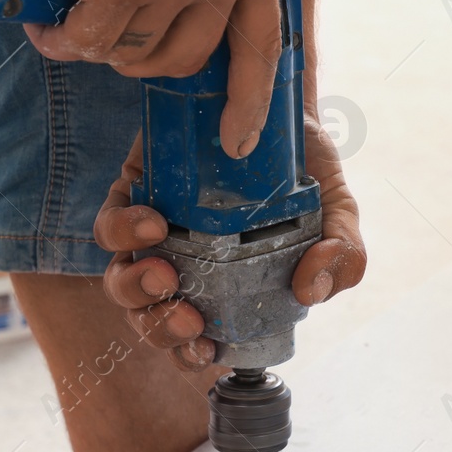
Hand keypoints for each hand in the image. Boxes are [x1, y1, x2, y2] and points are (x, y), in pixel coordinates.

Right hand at [9, 0, 280, 156]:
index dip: (250, 102)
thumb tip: (195, 6)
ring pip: (133, 50)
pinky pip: (90, 38)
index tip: (239, 139)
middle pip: (185, 57)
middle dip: (145, 62)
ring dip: (100, 47)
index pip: (260, 47)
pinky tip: (49, 29)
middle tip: (114, 43)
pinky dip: (64, 40)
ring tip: (74, 22)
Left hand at [96, 117, 365, 369]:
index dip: (192, 354)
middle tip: (190, 317)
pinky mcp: (131, 194)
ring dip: (136, 291)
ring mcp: (155, 233)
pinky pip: (108, 229)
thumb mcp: (337, 209)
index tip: (208, 346)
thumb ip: (343, 254)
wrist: (273, 97)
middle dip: (162, 329)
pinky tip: (155, 222)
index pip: (197, 339)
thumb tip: (311, 291)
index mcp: (228, 284)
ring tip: (166, 274)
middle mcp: (186, 264)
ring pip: (121, 283)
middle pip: (151, 319)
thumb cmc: (303, 164)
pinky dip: (123, 234)